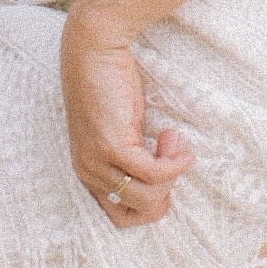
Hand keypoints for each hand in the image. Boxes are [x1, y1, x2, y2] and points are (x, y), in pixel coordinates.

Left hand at [61, 7, 191, 228]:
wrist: (95, 50)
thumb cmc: (111, 85)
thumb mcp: (122, 130)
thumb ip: (135, 156)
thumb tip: (166, 176)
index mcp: (89, 172)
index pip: (122, 217)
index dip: (153, 200)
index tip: (164, 169)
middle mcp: (88, 172)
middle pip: (139, 213)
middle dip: (166, 190)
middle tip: (171, 154)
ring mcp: (98, 162)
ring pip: (148, 197)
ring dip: (171, 174)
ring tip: (173, 141)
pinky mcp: (112, 147)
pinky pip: (154, 173)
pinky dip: (174, 163)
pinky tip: (178, 142)